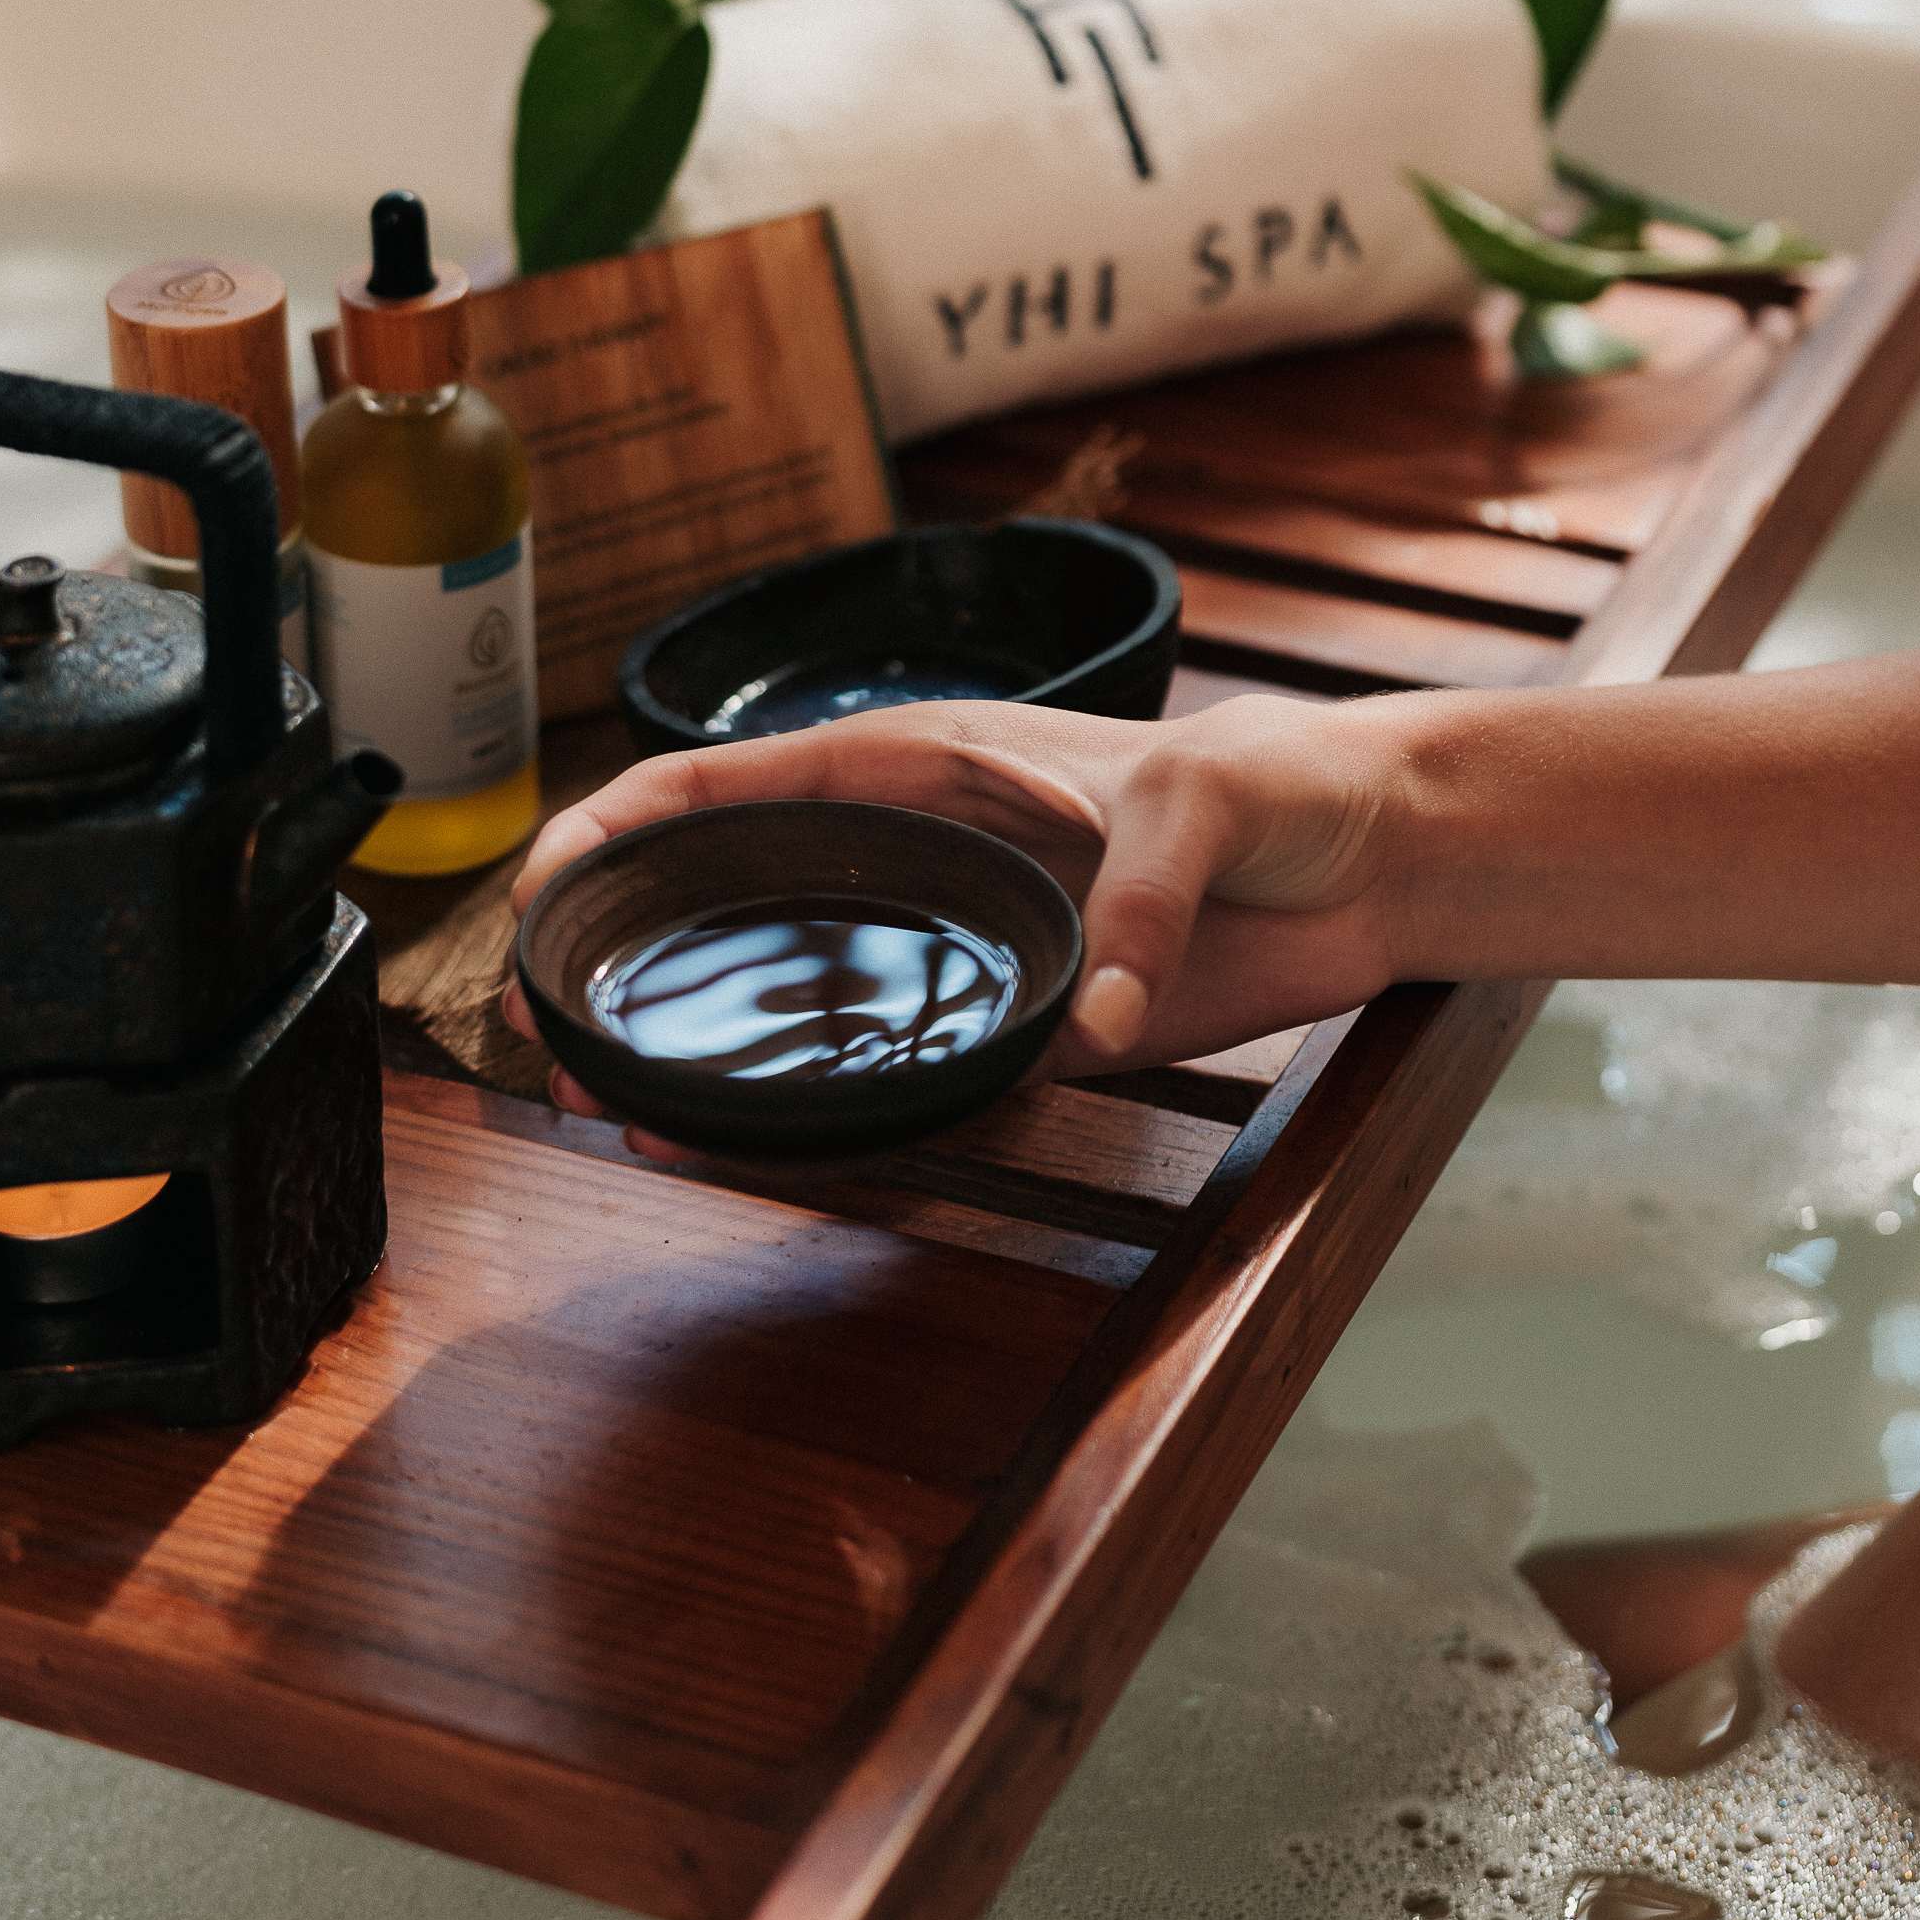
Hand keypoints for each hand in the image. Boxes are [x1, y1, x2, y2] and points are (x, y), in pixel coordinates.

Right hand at [499, 696, 1411, 1152]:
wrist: (1377, 860)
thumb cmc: (1285, 782)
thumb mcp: (1210, 798)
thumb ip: (1144, 887)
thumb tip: (1093, 1009)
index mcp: (923, 762)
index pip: (729, 781)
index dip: (619, 826)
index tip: (542, 890)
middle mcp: (914, 852)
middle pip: (729, 897)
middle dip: (623, 954)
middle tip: (548, 1035)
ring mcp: (958, 946)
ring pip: (792, 1000)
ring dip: (702, 1054)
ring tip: (618, 1116)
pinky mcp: (1019, 1028)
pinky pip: (895, 1080)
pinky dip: (814, 1120)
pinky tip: (744, 1157)